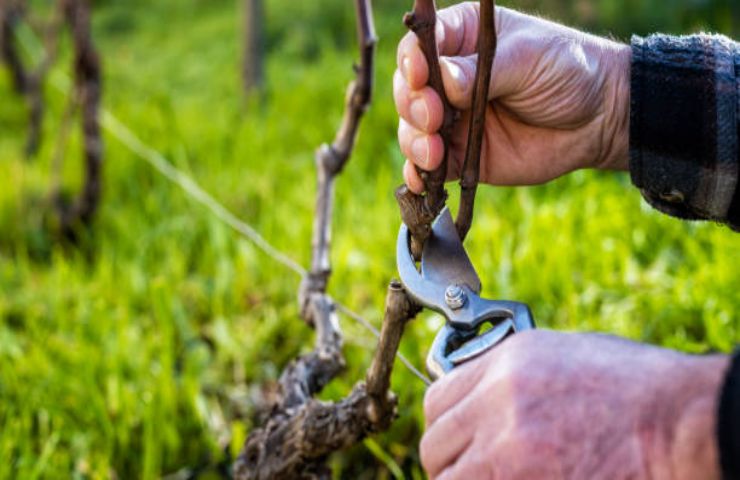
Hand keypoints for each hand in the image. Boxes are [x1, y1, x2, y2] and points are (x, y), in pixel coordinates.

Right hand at [395, 3, 631, 192]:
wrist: (598, 120)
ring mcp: (452, 120)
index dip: (412, 61)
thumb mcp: (528, 58)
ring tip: (434, 152)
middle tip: (434, 118)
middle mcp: (449, 79)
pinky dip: (419, 174)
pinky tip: (421, 181)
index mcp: (462, 40)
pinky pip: (428, 167)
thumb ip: (481, 71)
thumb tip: (444, 82)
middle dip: (413, 105)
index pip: (419, 46)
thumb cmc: (567, 72)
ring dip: (415, 142)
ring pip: (412, 130)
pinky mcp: (459, 156)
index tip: (421, 77)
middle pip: (408, 90)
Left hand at [421, 330, 727, 478]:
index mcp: (505, 364)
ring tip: (498, 478)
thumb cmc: (635, 388)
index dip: (446, 424)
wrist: (681, 423)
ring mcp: (509, 451)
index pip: (437, 400)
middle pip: (435, 444)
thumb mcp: (564, 355)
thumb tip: (481, 394)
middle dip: (451, 460)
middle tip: (477, 468)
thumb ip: (510, 374)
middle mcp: (497, 404)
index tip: (458, 438)